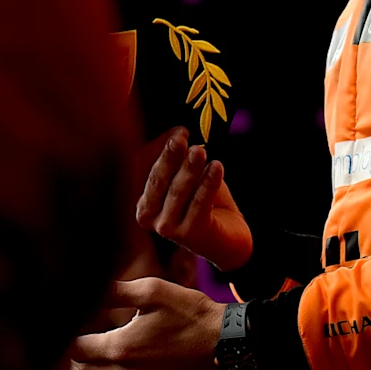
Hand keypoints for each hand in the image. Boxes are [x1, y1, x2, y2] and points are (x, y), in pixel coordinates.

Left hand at [70, 275, 228, 369]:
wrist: (229, 343)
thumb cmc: (192, 313)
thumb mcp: (153, 291)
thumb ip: (115, 291)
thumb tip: (89, 286)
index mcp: (120, 349)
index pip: (76, 350)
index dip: (72, 336)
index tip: (76, 325)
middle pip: (86, 369)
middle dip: (84, 352)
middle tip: (91, 334)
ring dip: (103, 367)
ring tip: (115, 346)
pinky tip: (136, 362)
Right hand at [136, 129, 255, 273]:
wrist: (229, 239)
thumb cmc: (205, 203)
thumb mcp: (189, 177)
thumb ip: (179, 160)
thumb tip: (179, 132)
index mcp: (142, 198)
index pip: (141, 168)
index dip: (158, 148)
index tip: (178, 131)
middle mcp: (147, 216)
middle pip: (156, 180)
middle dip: (168, 156)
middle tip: (181, 137)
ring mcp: (167, 228)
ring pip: (177, 191)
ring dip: (189, 168)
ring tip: (200, 150)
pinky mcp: (189, 235)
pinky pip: (199, 203)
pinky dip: (208, 183)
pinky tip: (217, 167)